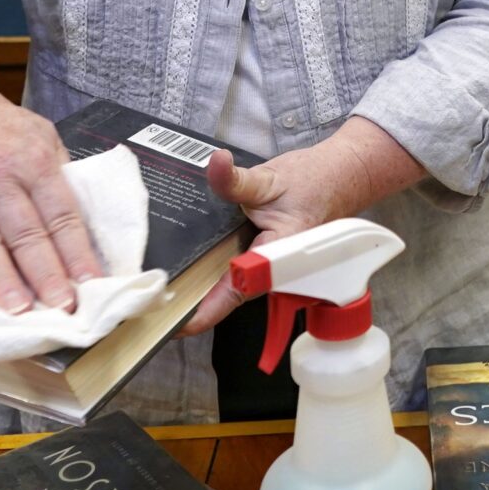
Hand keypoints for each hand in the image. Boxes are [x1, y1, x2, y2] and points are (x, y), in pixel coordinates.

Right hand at [0, 47, 101, 313]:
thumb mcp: (37, 133)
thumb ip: (59, 175)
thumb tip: (84, 225)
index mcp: (31, 158)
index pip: (60, 214)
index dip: (77, 252)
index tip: (90, 283)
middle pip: (25, 234)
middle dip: (46, 275)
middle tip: (61, 307)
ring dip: (3, 281)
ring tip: (20, 310)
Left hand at [179, 116, 426, 334]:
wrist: (339, 178)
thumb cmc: (312, 183)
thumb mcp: (269, 178)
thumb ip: (236, 179)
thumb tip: (216, 164)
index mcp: (275, 257)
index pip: (233, 294)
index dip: (201, 314)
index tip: (172, 325)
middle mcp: (269, 270)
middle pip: (223, 296)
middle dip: (187, 300)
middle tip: (149, 299)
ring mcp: (263, 266)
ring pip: (225, 285)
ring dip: (195, 286)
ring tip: (156, 286)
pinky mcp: (257, 258)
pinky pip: (228, 270)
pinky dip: (205, 268)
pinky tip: (179, 263)